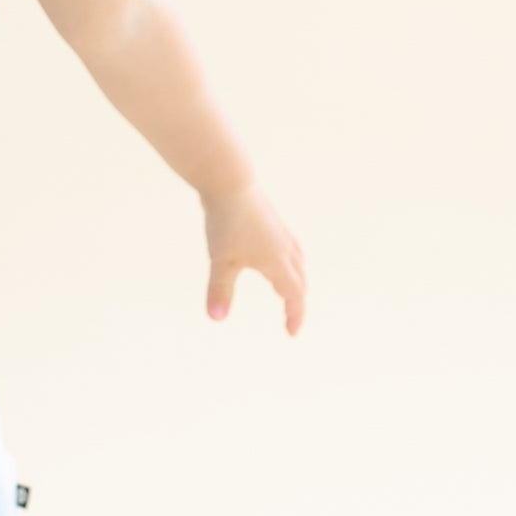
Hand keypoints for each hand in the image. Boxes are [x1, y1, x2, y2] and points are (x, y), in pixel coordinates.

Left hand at [201, 183, 306, 336]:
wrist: (230, 182)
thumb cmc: (226, 221)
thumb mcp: (221, 260)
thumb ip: (219, 290)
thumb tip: (215, 319)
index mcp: (277, 261)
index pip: (293, 295)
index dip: (294, 315)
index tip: (291, 333)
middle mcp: (285, 248)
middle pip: (300, 281)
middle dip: (297, 301)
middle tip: (291, 318)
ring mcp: (281, 233)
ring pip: (297, 264)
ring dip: (297, 282)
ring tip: (289, 292)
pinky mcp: (273, 222)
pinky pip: (290, 250)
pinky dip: (290, 264)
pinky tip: (277, 260)